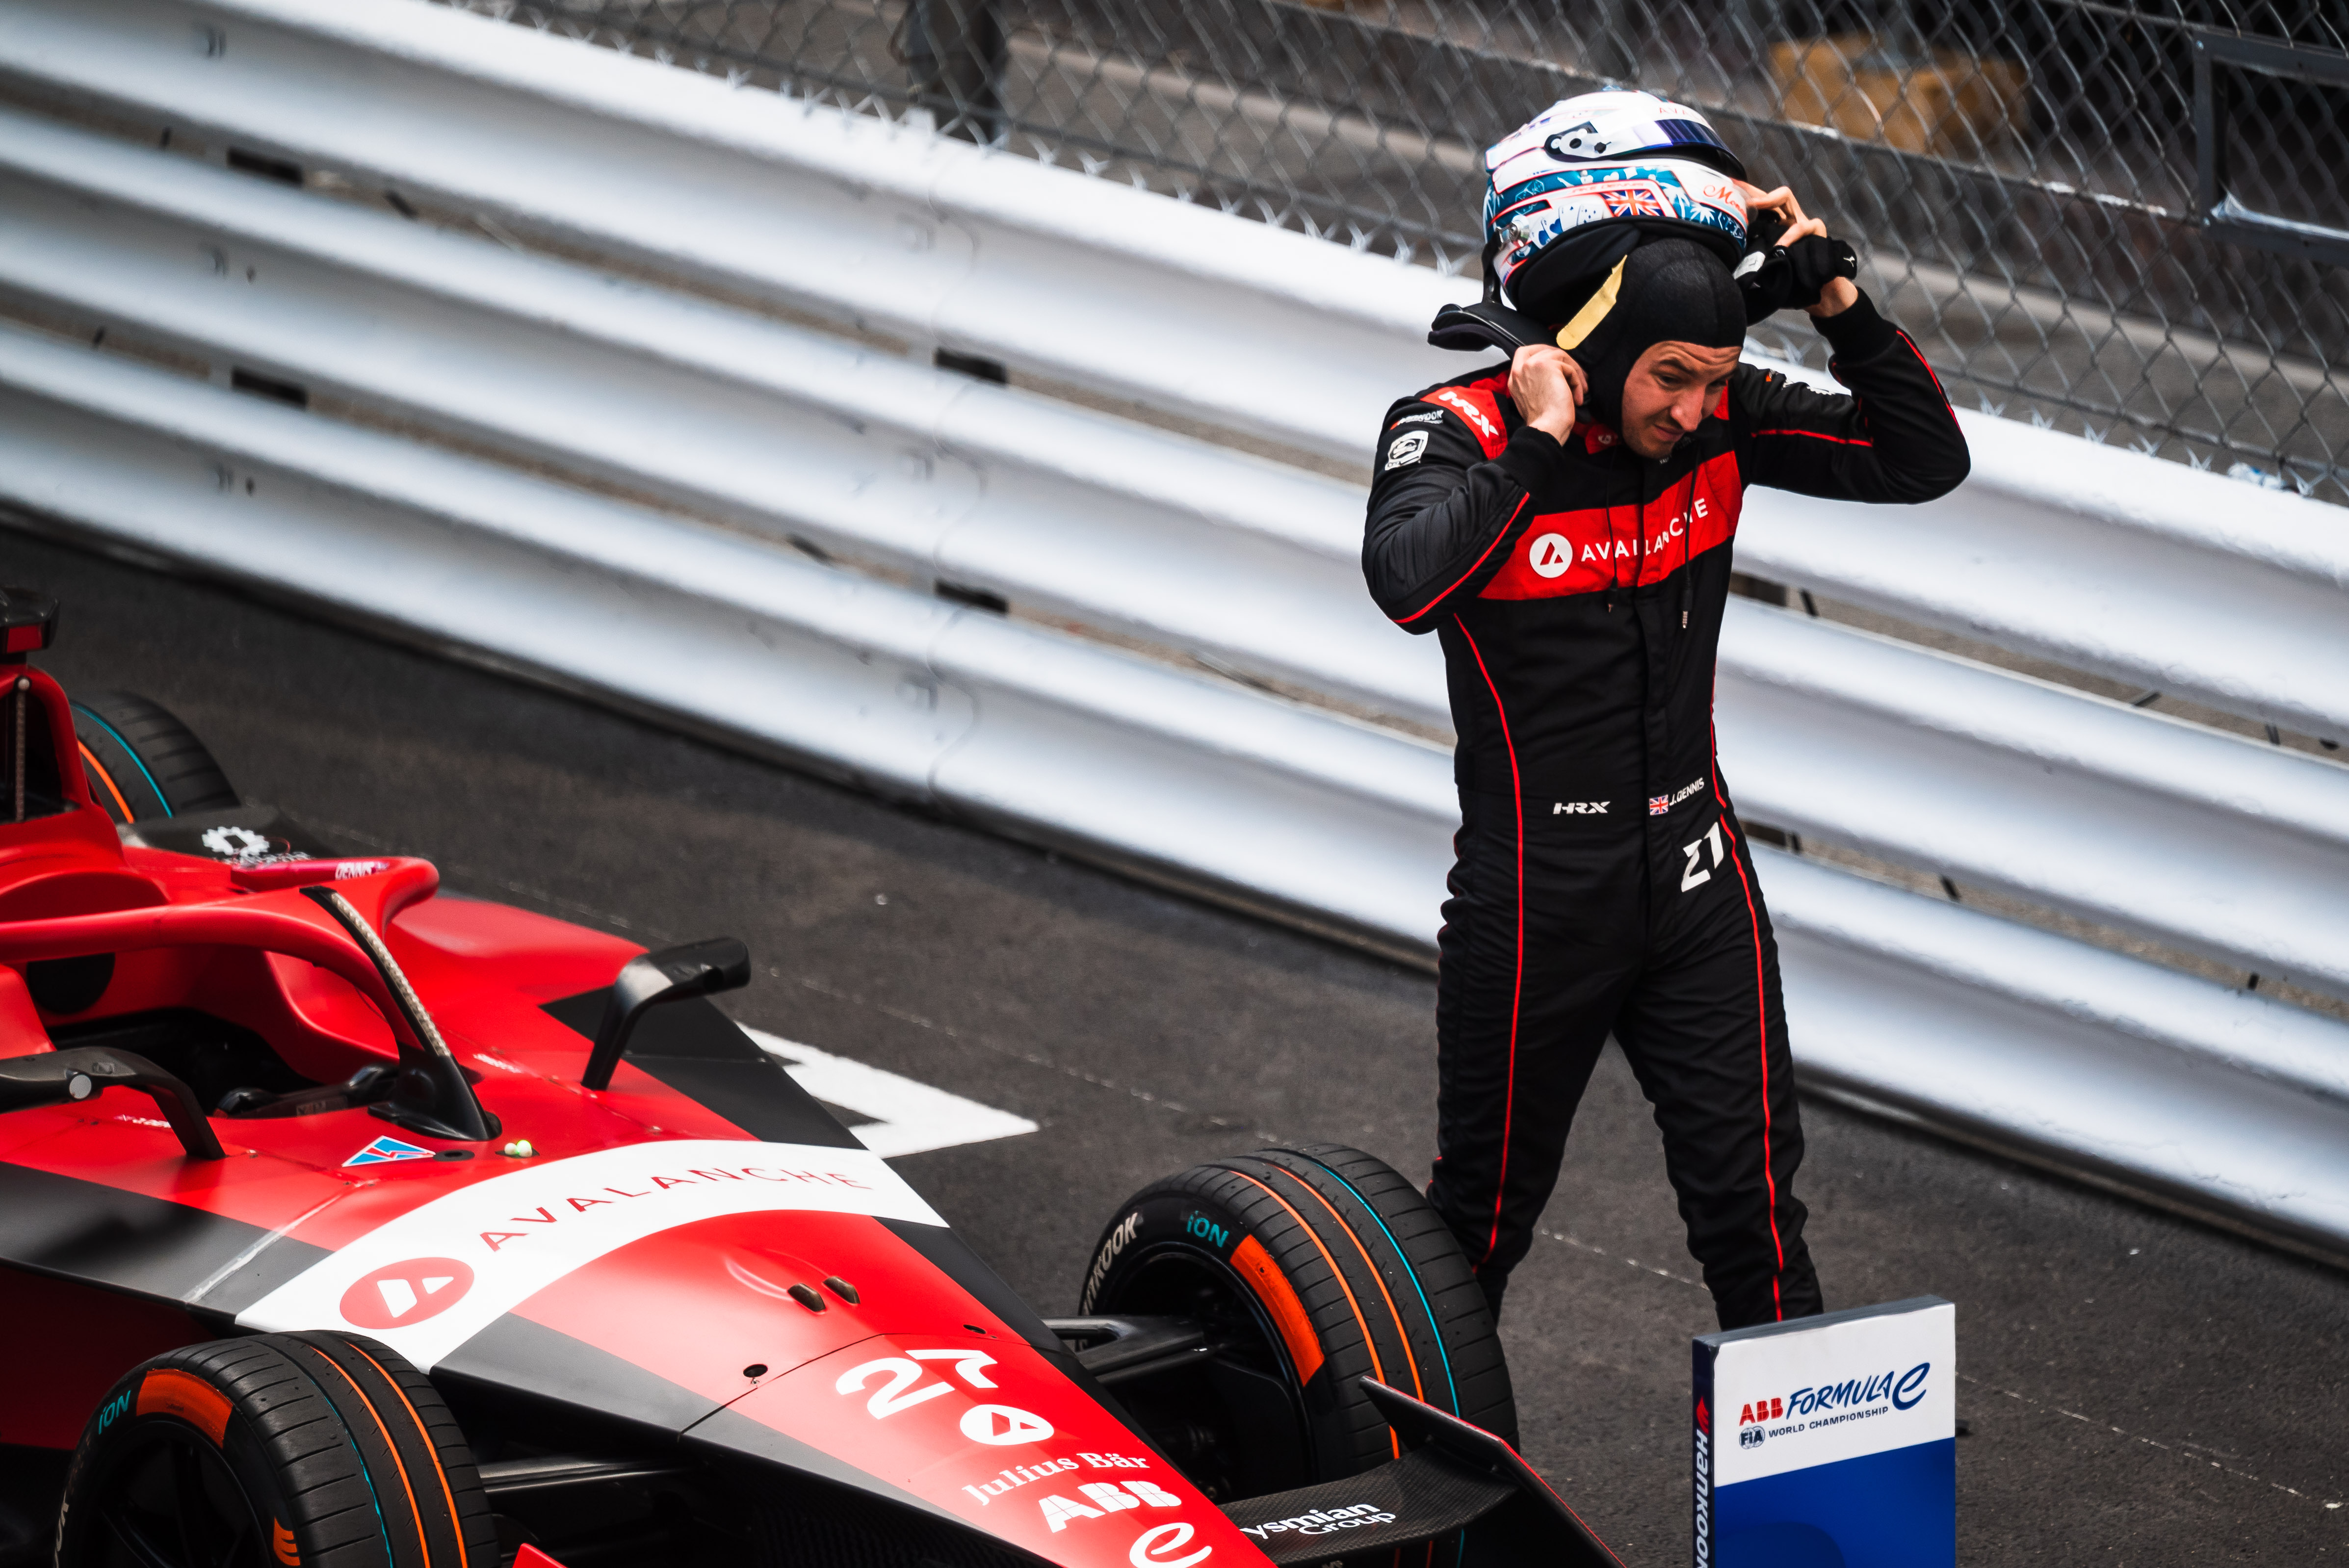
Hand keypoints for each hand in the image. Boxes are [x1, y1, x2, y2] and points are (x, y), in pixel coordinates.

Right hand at [1509, 344, 1585, 441]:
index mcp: (1514, 379)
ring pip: (1560, 356)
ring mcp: (1532, 365)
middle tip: (1575, 372)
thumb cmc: (1543, 420)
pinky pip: (1569, 367)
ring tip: (1580, 389)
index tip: (1557, 361)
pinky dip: (1577, 382)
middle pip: (1544, 350)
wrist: (1547, 428)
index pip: (1523, 352)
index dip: (1542, 351)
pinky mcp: (1548, 365)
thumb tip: (1557, 373)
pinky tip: (1577, 397)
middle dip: (1563, 360)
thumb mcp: (1532, 398)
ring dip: (1575, 372)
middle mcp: (1520, 369)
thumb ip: (1535, 382)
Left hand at [1732, 182, 1857, 318]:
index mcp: (1776, 225)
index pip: (1760, 203)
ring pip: (1786, 199)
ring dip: (1768, 201)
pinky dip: (1791, 235)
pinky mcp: (1817, 232)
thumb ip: (1752, 257)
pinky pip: (1804, 227)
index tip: (1727, 187)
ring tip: (1753, 207)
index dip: (1745, 193)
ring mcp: (1802, 222)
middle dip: (1754, 190)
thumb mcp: (1766, 264)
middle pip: (1768, 193)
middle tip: (1737, 194)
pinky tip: (1781, 244)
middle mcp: (1788, 218)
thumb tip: (1726, 261)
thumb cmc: (1790, 276)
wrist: (1817, 291)